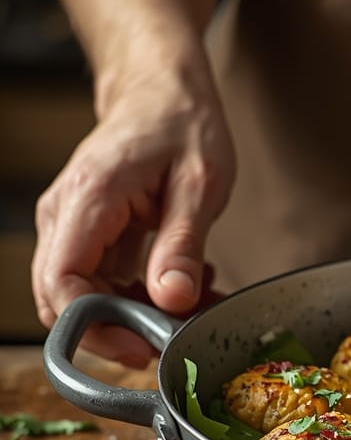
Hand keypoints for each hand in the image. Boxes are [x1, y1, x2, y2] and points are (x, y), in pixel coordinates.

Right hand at [32, 72, 234, 366]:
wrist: (164, 93)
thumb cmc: (181, 126)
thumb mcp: (199, 184)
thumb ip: (182, 244)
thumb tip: (173, 300)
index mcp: (88, 200)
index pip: (62, 283)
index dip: (96, 326)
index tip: (143, 345)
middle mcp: (67, 218)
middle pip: (64, 301)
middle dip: (120, 331)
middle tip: (178, 335)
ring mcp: (74, 229)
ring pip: (87, 298)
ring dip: (139, 315)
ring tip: (195, 300)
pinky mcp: (91, 237)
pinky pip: (105, 284)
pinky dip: (144, 297)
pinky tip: (184, 283)